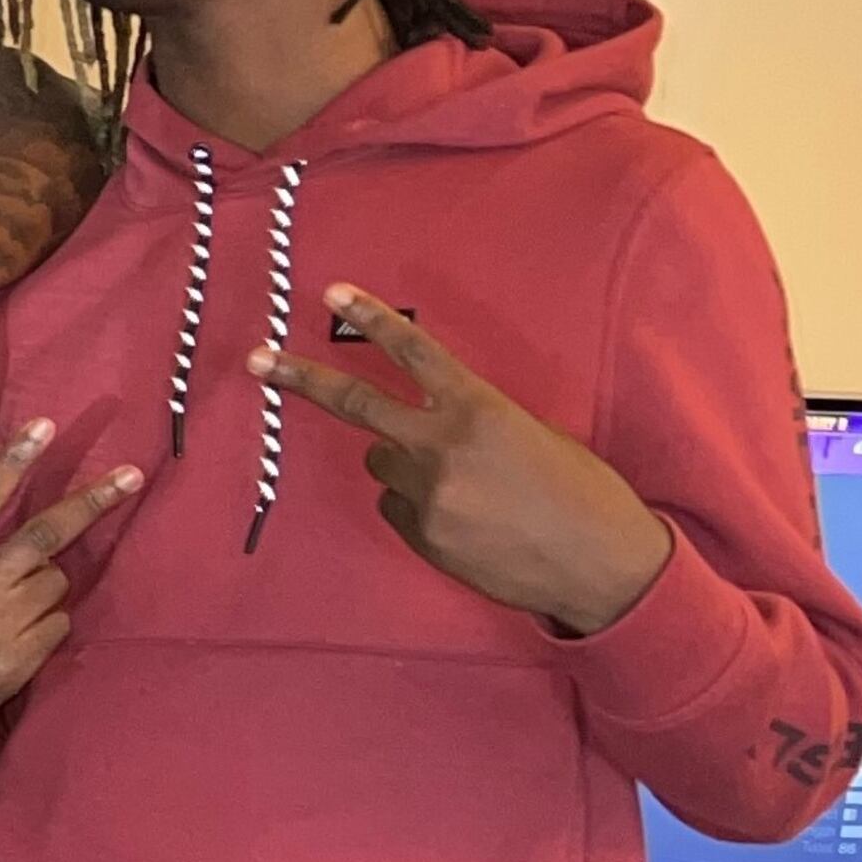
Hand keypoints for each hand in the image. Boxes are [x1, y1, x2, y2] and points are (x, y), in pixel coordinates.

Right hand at [0, 419, 140, 740]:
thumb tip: (14, 532)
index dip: (15, 459)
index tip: (43, 427)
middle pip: (46, 533)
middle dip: (93, 501)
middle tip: (129, 476)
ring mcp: (1, 623)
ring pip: (56, 581)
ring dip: (45, 586)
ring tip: (11, 606)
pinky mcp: (20, 659)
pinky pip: (58, 624)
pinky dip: (46, 625)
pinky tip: (16, 636)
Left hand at [253, 286, 672, 632]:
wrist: (602, 568)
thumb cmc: (582, 494)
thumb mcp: (535, 435)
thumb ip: (474, 420)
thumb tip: (433, 424)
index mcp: (479, 409)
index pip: (413, 351)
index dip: (370, 318)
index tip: (332, 293)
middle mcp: (441, 447)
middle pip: (354, 404)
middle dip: (301, 379)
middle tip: (258, 361)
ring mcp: (426, 495)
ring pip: (382, 463)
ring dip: (405, 465)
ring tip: (465, 487)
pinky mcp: (422, 536)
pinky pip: (398, 507)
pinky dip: (420, 508)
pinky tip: (467, 522)